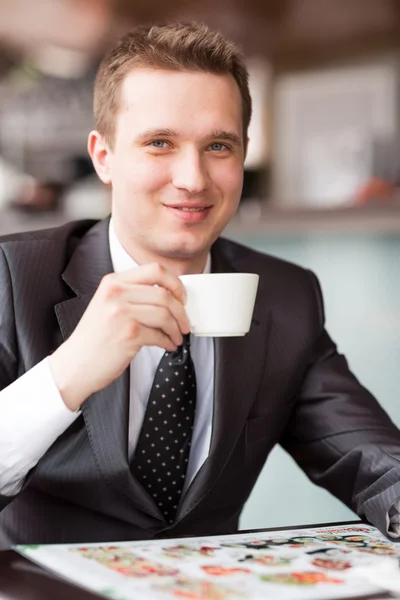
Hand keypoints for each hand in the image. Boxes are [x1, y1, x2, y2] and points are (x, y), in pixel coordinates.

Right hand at [49, 263, 189, 410]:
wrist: (74, 366)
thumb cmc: (94, 339)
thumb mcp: (107, 305)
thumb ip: (132, 294)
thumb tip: (170, 296)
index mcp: (113, 282)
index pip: (155, 270)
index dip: (174, 283)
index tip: (181, 297)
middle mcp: (116, 294)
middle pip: (164, 294)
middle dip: (181, 312)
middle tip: (185, 324)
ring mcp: (122, 314)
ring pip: (165, 314)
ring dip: (176, 329)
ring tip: (176, 337)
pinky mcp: (129, 335)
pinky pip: (160, 335)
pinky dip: (169, 342)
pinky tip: (168, 346)